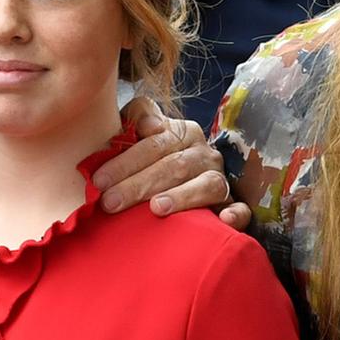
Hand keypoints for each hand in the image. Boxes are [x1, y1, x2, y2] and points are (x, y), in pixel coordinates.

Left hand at [91, 96, 248, 227]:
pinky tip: (222, 221)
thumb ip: (135, 118)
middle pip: (175, 166)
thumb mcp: (139, 130)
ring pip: (208, 184)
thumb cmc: (150, 156)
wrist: (180, 175)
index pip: (155, 142)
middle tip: (111, 202)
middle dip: (139, 184)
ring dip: (182, 196)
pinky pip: (240, 208)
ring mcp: (220, 178)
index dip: (125, 160)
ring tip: (156, 208)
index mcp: (183, 132)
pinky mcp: (233, 203)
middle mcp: (204, 154)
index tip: (99, 179)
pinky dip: (235, 214)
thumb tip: (145, 125)